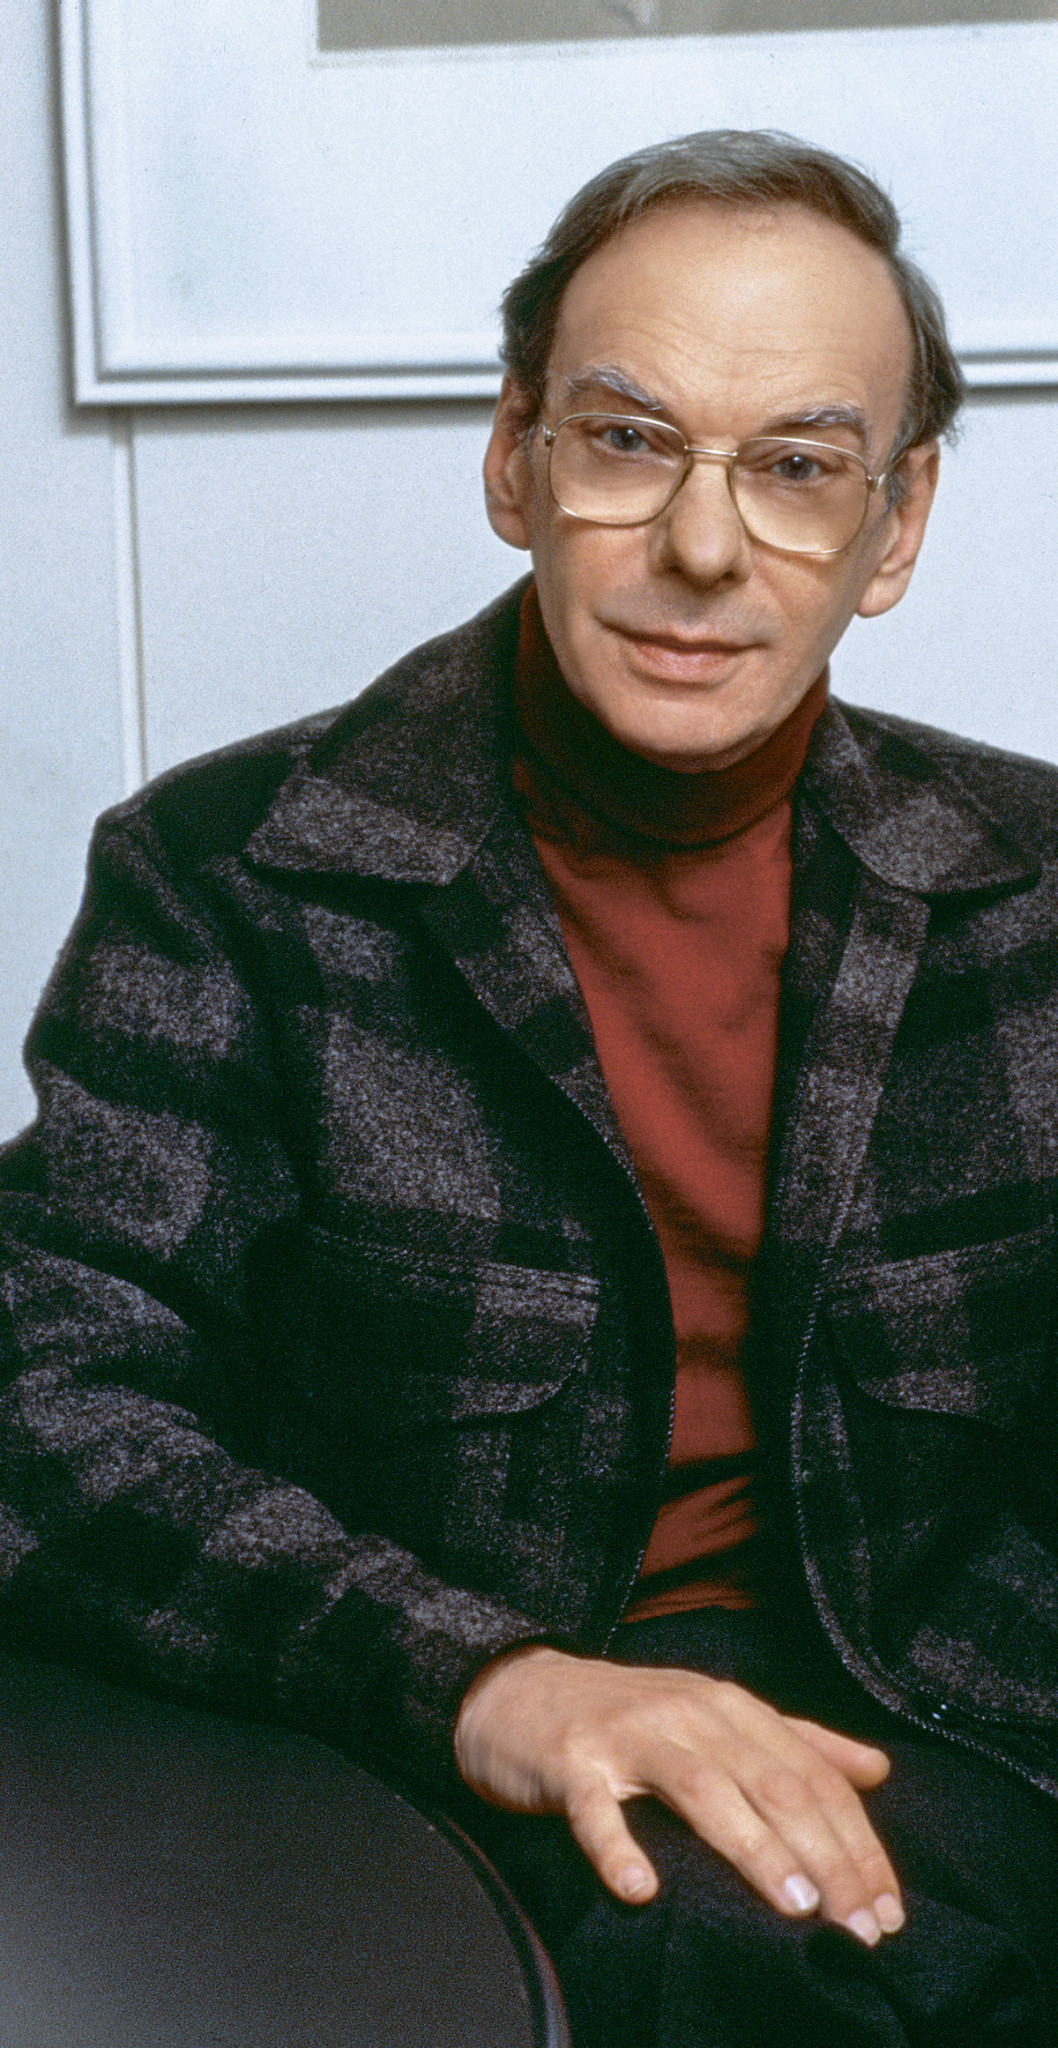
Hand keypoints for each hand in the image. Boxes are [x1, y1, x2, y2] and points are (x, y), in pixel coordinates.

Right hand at [454, 1646, 903, 1945]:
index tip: (888, 1909)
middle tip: (860, 1927)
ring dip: (755, 1848)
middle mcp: (689, 1714)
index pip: (812, 1775)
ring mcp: (628, 1735)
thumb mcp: (715, 1715)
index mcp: (730, 1707)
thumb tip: (877, 1769)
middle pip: (773, 1783)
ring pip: (703, 1789)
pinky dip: (617, 1847)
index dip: (857, 1842)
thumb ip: (796, 1740)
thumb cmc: (626, 1716)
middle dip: (827, 1857)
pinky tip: (638, 1890)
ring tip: (797, 1906)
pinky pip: (596, 1808)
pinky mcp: (571, 1761)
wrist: (516, 1688)